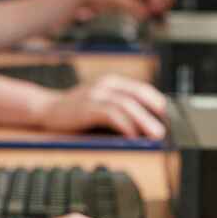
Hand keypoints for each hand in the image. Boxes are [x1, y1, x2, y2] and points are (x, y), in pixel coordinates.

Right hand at [37, 74, 168, 138]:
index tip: (170, 119)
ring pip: (126, 104)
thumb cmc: (76, 111)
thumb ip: (120, 109)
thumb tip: (148, 126)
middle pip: (137, 95)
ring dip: (143, 120)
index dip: (158, 103)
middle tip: (165, 130)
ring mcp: (95, 94)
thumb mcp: (101, 105)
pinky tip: (131, 135)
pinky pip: (111, 113)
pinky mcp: (86, 107)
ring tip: (154, 135)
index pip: (141, 89)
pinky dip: (124, 124)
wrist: (46, 109)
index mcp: (112, 82)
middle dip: (154, 113)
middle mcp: (105, 85)